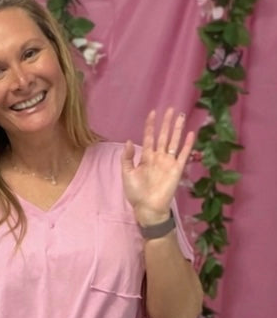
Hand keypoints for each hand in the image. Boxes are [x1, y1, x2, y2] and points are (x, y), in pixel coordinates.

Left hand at [121, 108, 194, 224]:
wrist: (147, 208)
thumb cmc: (136, 193)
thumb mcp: (127, 174)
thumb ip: (127, 158)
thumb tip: (129, 141)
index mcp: (146, 157)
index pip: (149, 137)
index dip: (150, 125)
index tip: (152, 113)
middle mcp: (158, 157)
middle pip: (163, 136)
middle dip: (166, 122)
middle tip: (170, 109)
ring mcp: (168, 162)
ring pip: (174, 141)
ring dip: (177, 129)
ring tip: (181, 115)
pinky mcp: (177, 170)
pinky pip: (183, 154)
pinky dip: (187, 145)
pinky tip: (191, 133)